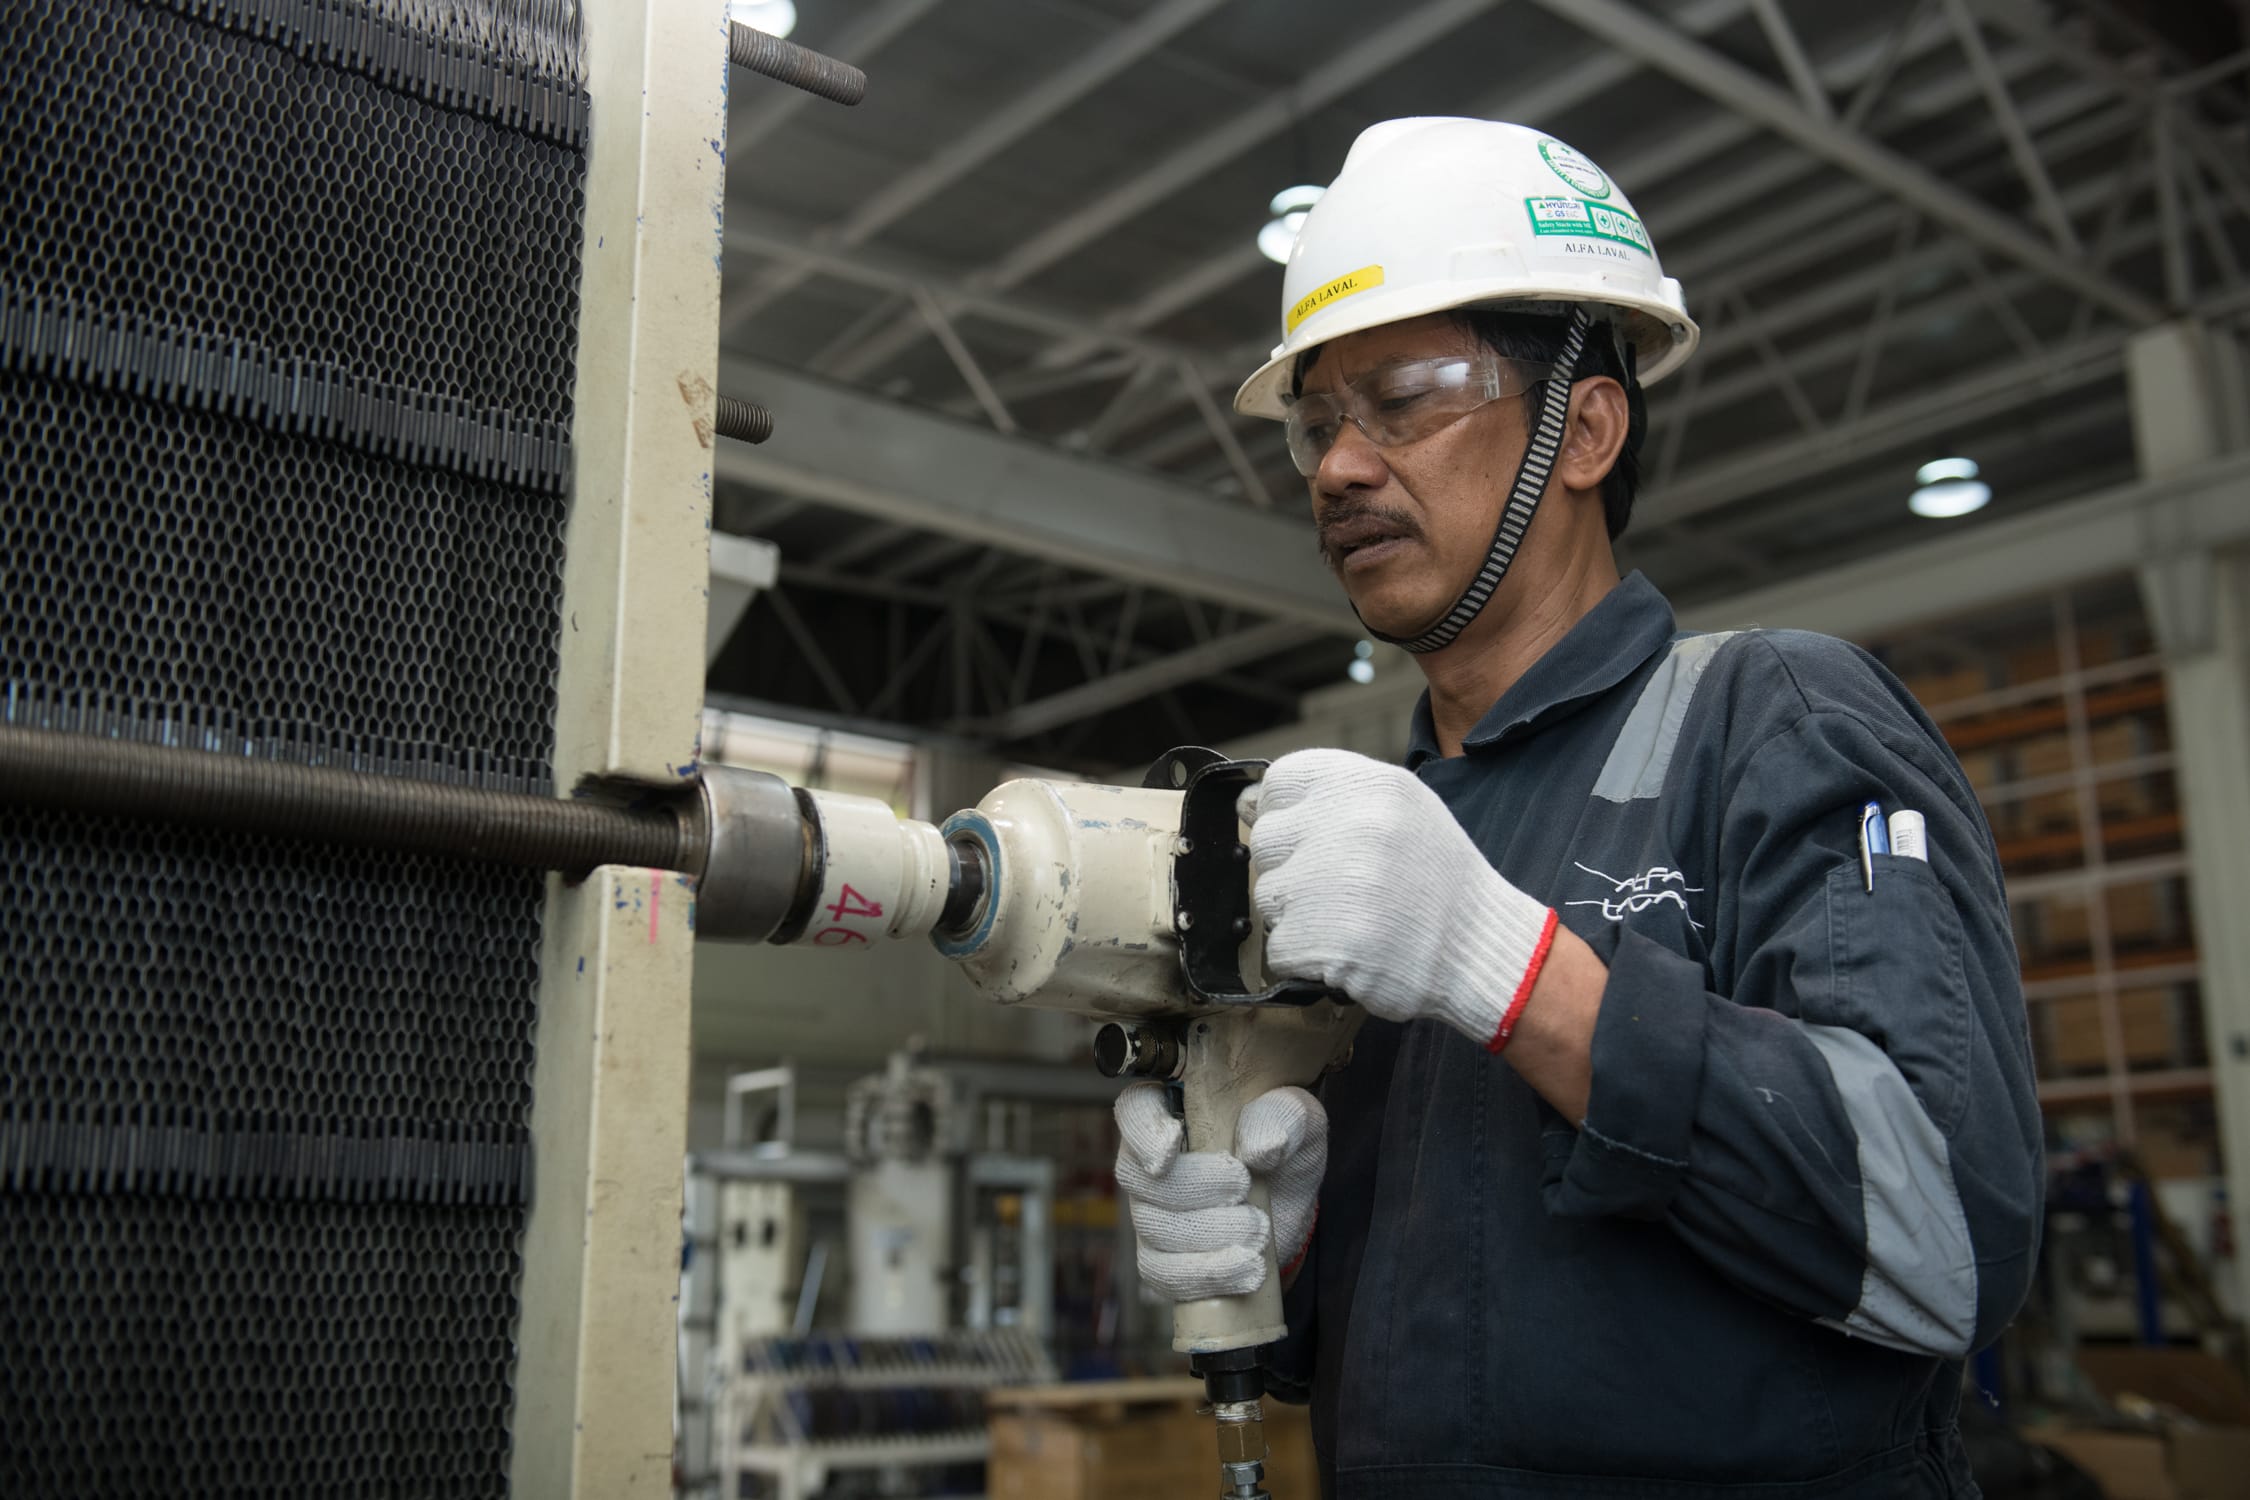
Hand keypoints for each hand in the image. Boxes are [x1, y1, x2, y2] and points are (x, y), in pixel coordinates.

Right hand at [1113, 1082, 1326, 1301]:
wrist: (1292, 1208)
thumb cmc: (1285, 1150)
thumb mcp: (1300, 1123)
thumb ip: (1284, 1119)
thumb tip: (1260, 1146)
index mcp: (1174, 1113)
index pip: (1135, 1110)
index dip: (1143, 1130)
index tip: (1171, 1148)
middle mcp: (1151, 1163)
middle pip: (1138, 1177)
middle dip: (1191, 1188)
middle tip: (1243, 1188)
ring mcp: (1152, 1214)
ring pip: (1153, 1228)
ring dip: (1208, 1235)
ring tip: (1257, 1233)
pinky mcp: (1163, 1259)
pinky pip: (1163, 1273)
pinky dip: (1206, 1275)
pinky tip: (1247, 1271)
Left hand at [1244, 748, 1559, 1049]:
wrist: (1482, 948)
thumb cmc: (1438, 880)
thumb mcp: (1401, 809)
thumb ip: (1330, 797)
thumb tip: (1245, 804)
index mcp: (1367, 784)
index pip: (1278, 783)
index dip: (1285, 814)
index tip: (1307, 838)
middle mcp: (1348, 824)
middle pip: (1265, 842)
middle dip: (1292, 869)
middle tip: (1339, 887)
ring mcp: (1334, 882)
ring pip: (1268, 896)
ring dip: (1298, 915)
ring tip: (1350, 918)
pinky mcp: (1325, 938)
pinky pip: (1278, 946)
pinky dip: (1305, 958)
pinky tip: (1349, 948)